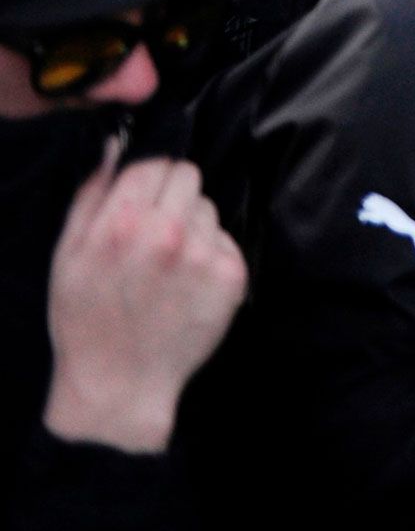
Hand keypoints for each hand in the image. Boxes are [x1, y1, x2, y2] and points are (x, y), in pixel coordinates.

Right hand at [41, 153, 247, 453]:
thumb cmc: (86, 319)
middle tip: (153, 232)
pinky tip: (186, 283)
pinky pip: (225, 240)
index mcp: (120, 223)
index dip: (149, 178)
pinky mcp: (232, 275)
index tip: (143, 198)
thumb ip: (92, 195)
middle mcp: (166, 232)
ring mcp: (203, 254)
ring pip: (208, 208)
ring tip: (166, 265)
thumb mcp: (67, 256)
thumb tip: (116, 146)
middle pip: (188, 176)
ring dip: (192, 225)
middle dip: (172, 196)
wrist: (119, 384)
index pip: (156, 161)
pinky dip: (210, 254)